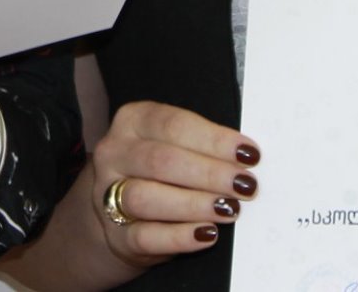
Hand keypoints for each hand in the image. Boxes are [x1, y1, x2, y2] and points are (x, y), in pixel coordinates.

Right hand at [86, 101, 259, 264]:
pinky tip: (206, 234)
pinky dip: (179, 236)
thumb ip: (204, 147)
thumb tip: (248, 158)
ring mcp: (108, 195)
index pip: (173, 125)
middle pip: (161, 160)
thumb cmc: (161, 173)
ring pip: (146, 197)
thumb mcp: (175, 146)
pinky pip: (145, 236)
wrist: (117, 214)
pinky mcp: (115, 235)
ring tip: (229, 209)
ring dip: (194, 204)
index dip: (214, 139)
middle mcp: (115, 154)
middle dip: (209, 173)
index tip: (248, 154)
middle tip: (245, 185)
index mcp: (133, 121)